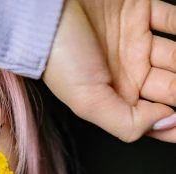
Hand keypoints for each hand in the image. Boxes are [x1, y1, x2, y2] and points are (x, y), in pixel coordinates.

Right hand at [42, 0, 175, 141]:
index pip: (153, 117)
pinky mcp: (140, 10)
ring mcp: (135, 40)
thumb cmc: (58, 55)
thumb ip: (127, 123)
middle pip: (171, 88)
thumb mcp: (88, 103)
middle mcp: (127, 71)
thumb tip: (164, 124)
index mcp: (115, 97)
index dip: (173, 125)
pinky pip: (173, 19)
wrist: (48, 9)